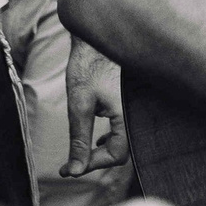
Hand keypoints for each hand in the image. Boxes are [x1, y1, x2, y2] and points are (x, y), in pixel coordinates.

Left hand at [63, 37, 125, 176]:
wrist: (99, 35)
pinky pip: (126, 127)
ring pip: (124, 140)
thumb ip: (79, 140)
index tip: (67, 169)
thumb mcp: (80, 105)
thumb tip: (74, 171)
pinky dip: (111, 136)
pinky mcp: (134, 101)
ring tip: (83, 152)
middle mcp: (139, 113)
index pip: (116, 155)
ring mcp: (138, 106)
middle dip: (97, 160)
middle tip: (71, 165)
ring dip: (103, 149)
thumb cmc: (89, 65)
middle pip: (123, 150)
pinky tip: (98, 137)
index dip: (91, 164)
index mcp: (129, 115)